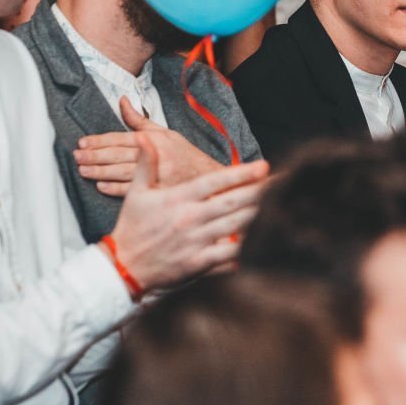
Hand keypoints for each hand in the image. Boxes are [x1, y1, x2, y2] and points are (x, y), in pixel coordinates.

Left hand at [76, 97, 222, 194]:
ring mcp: (155, 174)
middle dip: (95, 155)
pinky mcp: (157, 191)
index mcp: (153, 139)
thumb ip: (139, 120)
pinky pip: (133, 190)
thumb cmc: (185, 155)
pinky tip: (101, 186)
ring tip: (83, 170)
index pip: (121, 138)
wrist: (208, 177)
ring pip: (122, 172)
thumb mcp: (165, 133)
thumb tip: (122, 100)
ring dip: (100, 171)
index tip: (83, 142)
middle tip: (77, 156)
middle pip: (118, 155)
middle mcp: (153, 155)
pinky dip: (116, 188)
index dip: (100, 140)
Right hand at [106, 139, 268, 291]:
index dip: (241, 173)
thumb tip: (146, 138)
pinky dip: (245, 251)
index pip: (215, 182)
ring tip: (280, 206)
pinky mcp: (198, 264)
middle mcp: (191, 218)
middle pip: (233, 202)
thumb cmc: (132, 227)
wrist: (122, 266)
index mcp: (179, 199)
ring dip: (259, 216)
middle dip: (260, 191)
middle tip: (283, 182)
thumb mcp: (136, 193)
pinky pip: (227, 257)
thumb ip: (145, 164)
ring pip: (235, 227)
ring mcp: (196, 242)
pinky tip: (263, 245)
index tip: (263, 166)